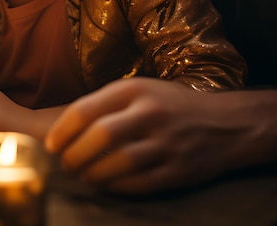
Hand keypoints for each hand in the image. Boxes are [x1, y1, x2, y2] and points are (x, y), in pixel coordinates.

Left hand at [45, 77, 266, 193]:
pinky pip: (139, 184)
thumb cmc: (170, 104)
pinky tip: (105, 184)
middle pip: (101, 137)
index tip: (50, 144)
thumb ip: (107, 103)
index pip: (88, 109)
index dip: (63, 130)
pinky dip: (116, 187)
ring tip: (82, 175)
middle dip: (75, 154)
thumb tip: (66, 125)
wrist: (226, 124)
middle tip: (64, 163)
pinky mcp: (179, 171)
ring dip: (93, 174)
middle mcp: (151, 113)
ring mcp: (167, 143)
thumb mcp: (140, 90)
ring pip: (119, 163)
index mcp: (136, 90)